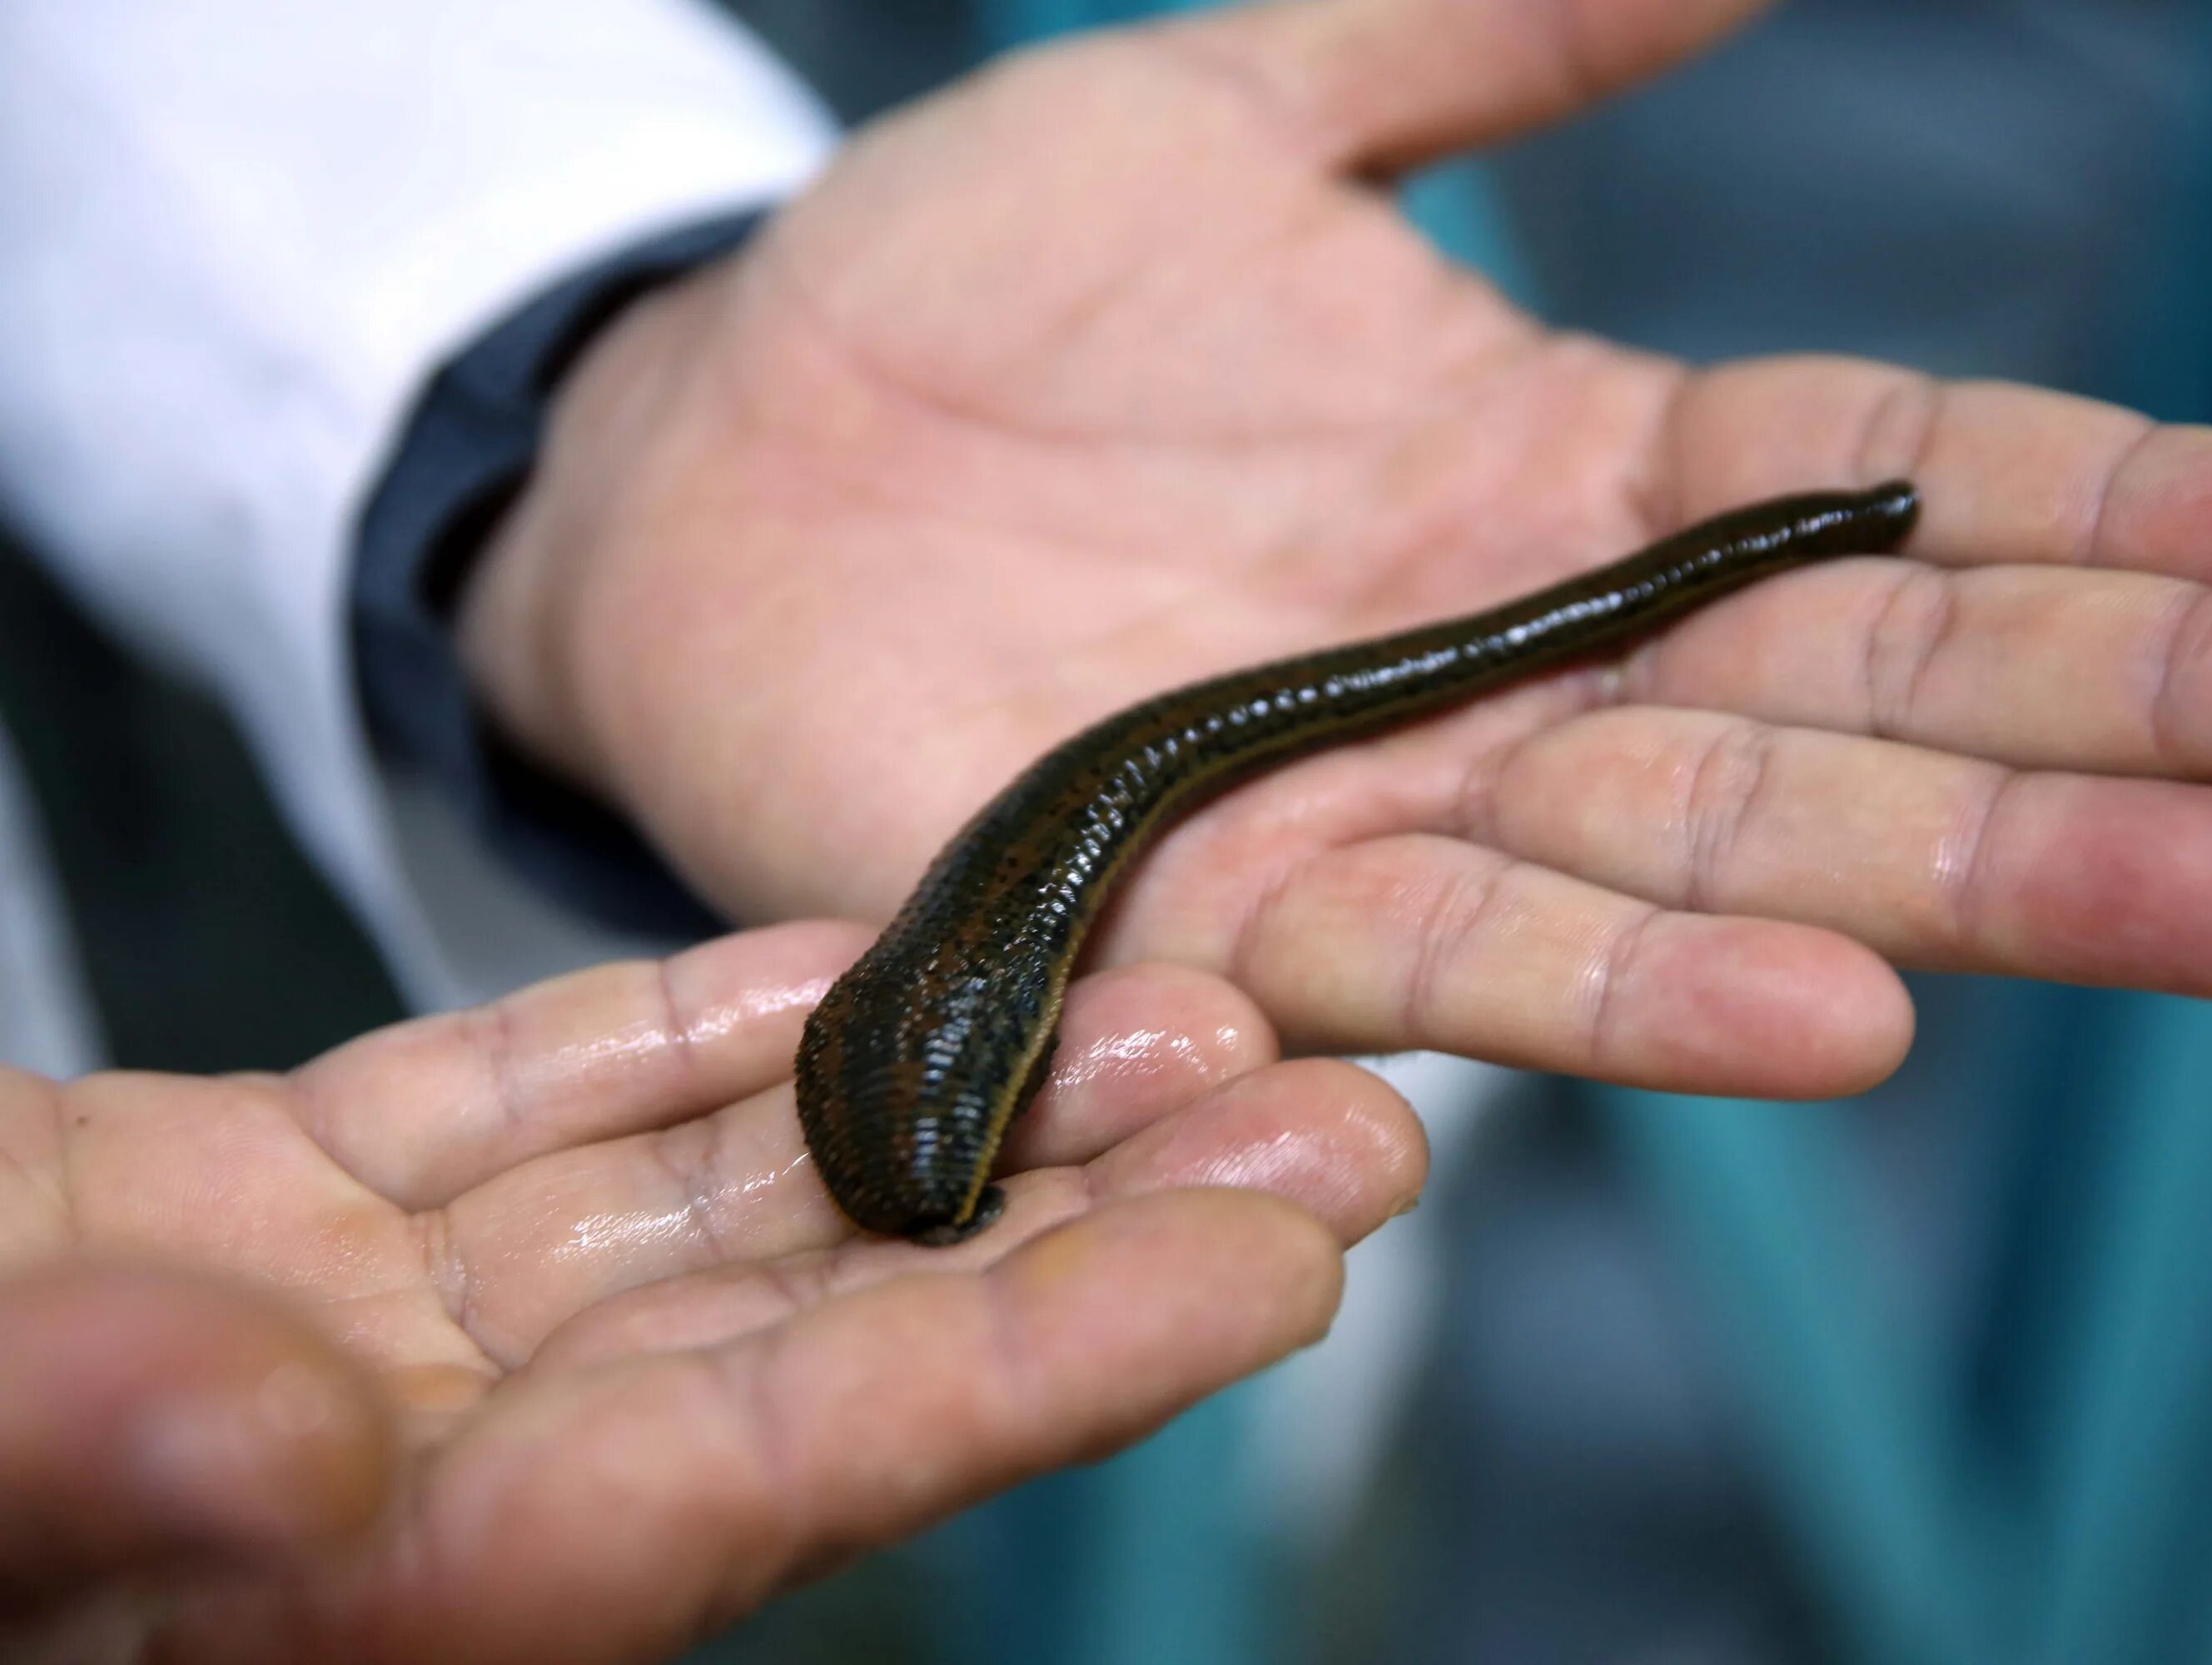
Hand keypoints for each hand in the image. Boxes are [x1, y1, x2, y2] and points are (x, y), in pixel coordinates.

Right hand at [0, 925, 1421, 1662]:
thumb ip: (64, 1441)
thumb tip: (290, 1440)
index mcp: (368, 1582)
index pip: (782, 1462)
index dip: (1050, 1357)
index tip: (1287, 1253)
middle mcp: (415, 1468)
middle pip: (825, 1325)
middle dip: (1089, 1214)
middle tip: (1335, 1100)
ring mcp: (357, 1330)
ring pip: (720, 1196)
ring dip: (950, 1088)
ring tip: (1170, 989)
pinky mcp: (270, 1205)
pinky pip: (537, 1106)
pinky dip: (699, 1026)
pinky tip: (867, 954)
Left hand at [464, 0, 2211, 1100]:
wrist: (721, 458)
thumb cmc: (964, 289)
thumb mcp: (1239, 104)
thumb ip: (1495, 34)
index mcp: (1564, 477)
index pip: (1901, 500)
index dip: (2127, 520)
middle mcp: (1521, 673)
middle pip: (1873, 702)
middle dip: (2144, 725)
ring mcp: (1381, 812)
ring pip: (1719, 858)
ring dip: (1962, 887)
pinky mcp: (1213, 933)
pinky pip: (1447, 969)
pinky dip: (1636, 999)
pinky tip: (1831, 1016)